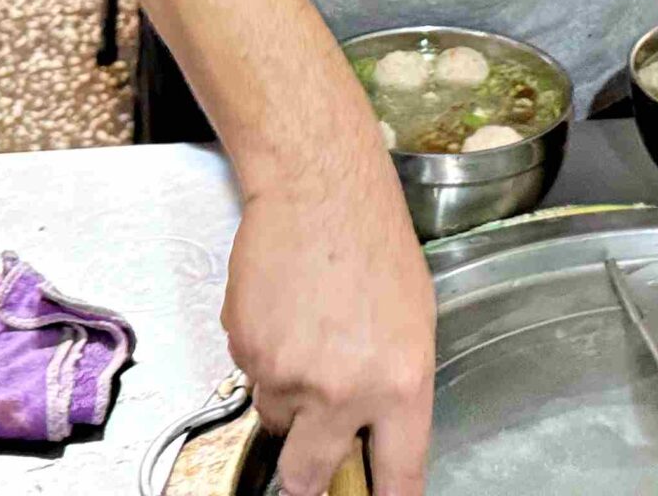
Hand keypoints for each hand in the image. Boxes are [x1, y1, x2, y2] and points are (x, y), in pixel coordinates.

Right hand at [225, 144, 433, 495]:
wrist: (318, 190)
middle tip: (310, 452)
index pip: (397, 475)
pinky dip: (262, 354)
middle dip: (306, 473)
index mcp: (400, 384)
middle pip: (309, 476)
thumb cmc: (372, 243)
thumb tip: (375, 432)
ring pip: (275, 416)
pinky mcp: (245, 350)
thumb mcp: (412, 323)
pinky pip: (250, 375)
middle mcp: (343, 390)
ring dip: (285, 393)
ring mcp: (287, 373)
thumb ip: (395, 388)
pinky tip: (283, 311)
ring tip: (305, 332)